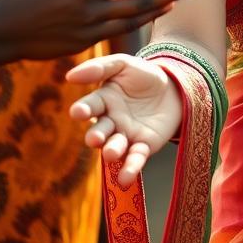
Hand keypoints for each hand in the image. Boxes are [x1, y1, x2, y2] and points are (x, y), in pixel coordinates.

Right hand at [67, 54, 182, 185]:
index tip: (79, 112)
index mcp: (103, 100)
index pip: (90, 106)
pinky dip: (130, 168)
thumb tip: (69, 76)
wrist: (173, 86)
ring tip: (113, 153)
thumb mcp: (124, 64)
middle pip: (99, 131)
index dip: (83, 110)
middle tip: (95, 138)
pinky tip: (125, 178)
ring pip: (115, 147)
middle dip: (96, 136)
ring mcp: (126, 135)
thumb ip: (100, 68)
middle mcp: (110, 121)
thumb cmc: (142, 75)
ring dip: (112, 151)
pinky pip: (135, 158)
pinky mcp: (143, 146)